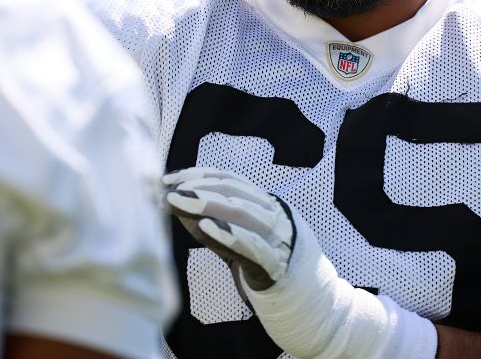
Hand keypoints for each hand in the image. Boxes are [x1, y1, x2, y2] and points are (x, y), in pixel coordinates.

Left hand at [162, 166, 437, 358]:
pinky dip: (228, 234)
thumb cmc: (267, 268)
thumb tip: (174, 203)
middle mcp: (276, 216)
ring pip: (244, 213)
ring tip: (181, 201)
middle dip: (200, 186)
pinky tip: (205, 228)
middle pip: (236, 191)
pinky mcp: (278, 265)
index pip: (231, 179)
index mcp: (267, 205)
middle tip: (169, 188)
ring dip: (209, 204)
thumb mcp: (238, 240)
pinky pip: (252, 246)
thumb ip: (212, 222)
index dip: (199, 174)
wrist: (311, 306)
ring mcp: (279, 239)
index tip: (169, 177)